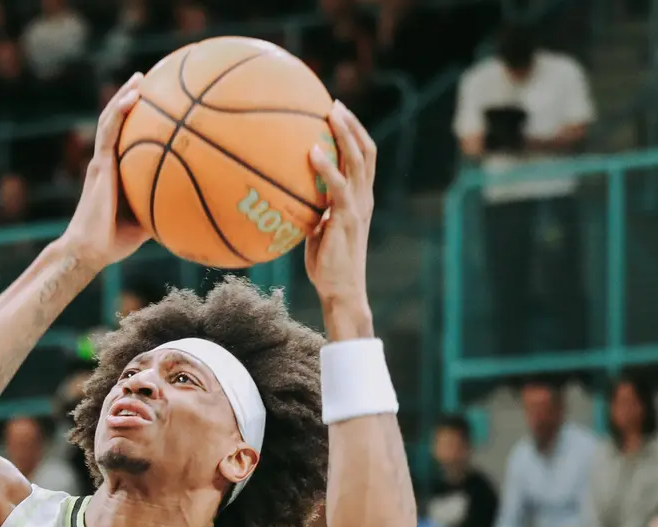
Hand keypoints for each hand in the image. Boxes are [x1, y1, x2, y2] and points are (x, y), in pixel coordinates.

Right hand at [57, 74, 149, 270]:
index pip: (126, 138)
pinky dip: (118, 111)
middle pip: (118, 122)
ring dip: (123, 96)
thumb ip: (166, 207)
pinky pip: (108, 132)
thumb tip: (198, 204)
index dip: (138, 119)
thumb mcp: (149, 221)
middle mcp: (107, 162)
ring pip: (110, 120)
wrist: (89, 250)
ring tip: (140, 78)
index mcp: (117, 172)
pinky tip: (132, 97)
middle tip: (149, 80)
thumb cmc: (116, 242)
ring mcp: (101, 161)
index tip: (156, 102)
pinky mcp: (99, 165)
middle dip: (130, 99)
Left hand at [304, 101, 375, 308]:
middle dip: (352, 125)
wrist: (341, 290)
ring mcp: (358, 206)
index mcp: (359, 199)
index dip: (354, 135)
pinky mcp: (347, 218)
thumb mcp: (317, 232)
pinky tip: (311, 152)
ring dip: (345, 134)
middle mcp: (363, 198)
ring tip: (330, 114)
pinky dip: (326, 167)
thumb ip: (313, 212)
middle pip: (366, 151)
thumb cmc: (326, 266)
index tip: (337, 114)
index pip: (363, 159)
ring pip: (357, 161)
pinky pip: (337, 186)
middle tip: (334, 105)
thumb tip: (290, 197)